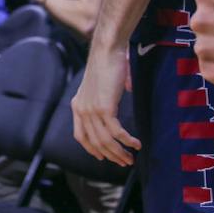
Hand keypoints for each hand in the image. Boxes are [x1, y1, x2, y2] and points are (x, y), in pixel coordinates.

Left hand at [73, 47, 141, 164]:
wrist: (107, 50)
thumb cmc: (108, 61)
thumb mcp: (102, 82)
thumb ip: (108, 93)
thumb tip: (127, 89)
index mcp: (77, 105)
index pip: (81, 136)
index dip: (92, 149)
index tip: (103, 157)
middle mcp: (82, 110)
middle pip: (95, 142)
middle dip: (111, 155)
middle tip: (124, 162)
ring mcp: (92, 110)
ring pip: (106, 141)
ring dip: (119, 153)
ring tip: (130, 159)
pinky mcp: (105, 108)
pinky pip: (116, 132)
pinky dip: (127, 141)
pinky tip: (136, 144)